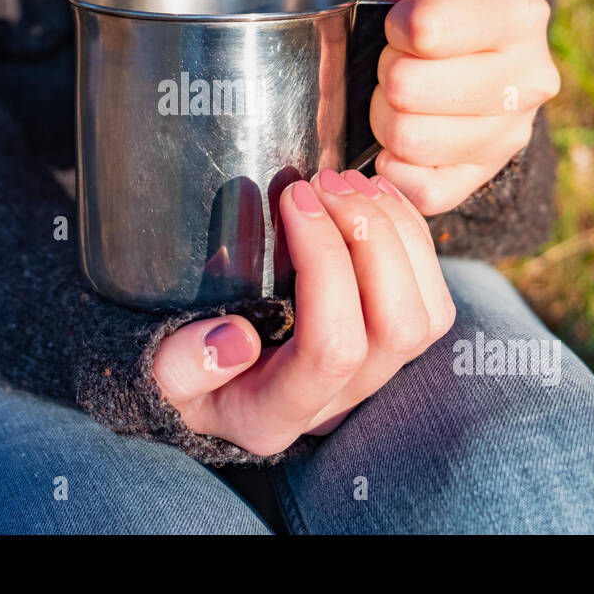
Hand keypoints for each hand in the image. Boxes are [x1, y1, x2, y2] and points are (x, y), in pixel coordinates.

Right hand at [151, 169, 453, 456]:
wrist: (208, 387)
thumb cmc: (182, 373)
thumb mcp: (160, 378)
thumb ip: (180, 367)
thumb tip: (235, 338)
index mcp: (277, 412)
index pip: (332, 348)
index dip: (327, 265)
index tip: (293, 199)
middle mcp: (338, 402)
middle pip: (398, 328)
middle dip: (372, 240)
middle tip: (325, 182)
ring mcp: (373, 375)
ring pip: (428, 313)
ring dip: (399, 234)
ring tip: (349, 181)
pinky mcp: (391, 343)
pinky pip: (433, 295)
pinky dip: (412, 234)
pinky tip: (373, 193)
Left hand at [368, 0, 559, 215]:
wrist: (468, 41)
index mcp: (520, 11)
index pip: (425, 30)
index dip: (395, 24)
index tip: (402, 20)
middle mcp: (530, 78)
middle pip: (406, 89)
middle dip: (383, 72)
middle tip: (395, 62)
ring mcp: (511, 134)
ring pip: (408, 141)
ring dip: (383, 117)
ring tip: (399, 96)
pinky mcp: (485, 176)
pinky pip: (422, 190)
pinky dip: (394, 168)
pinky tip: (397, 140)